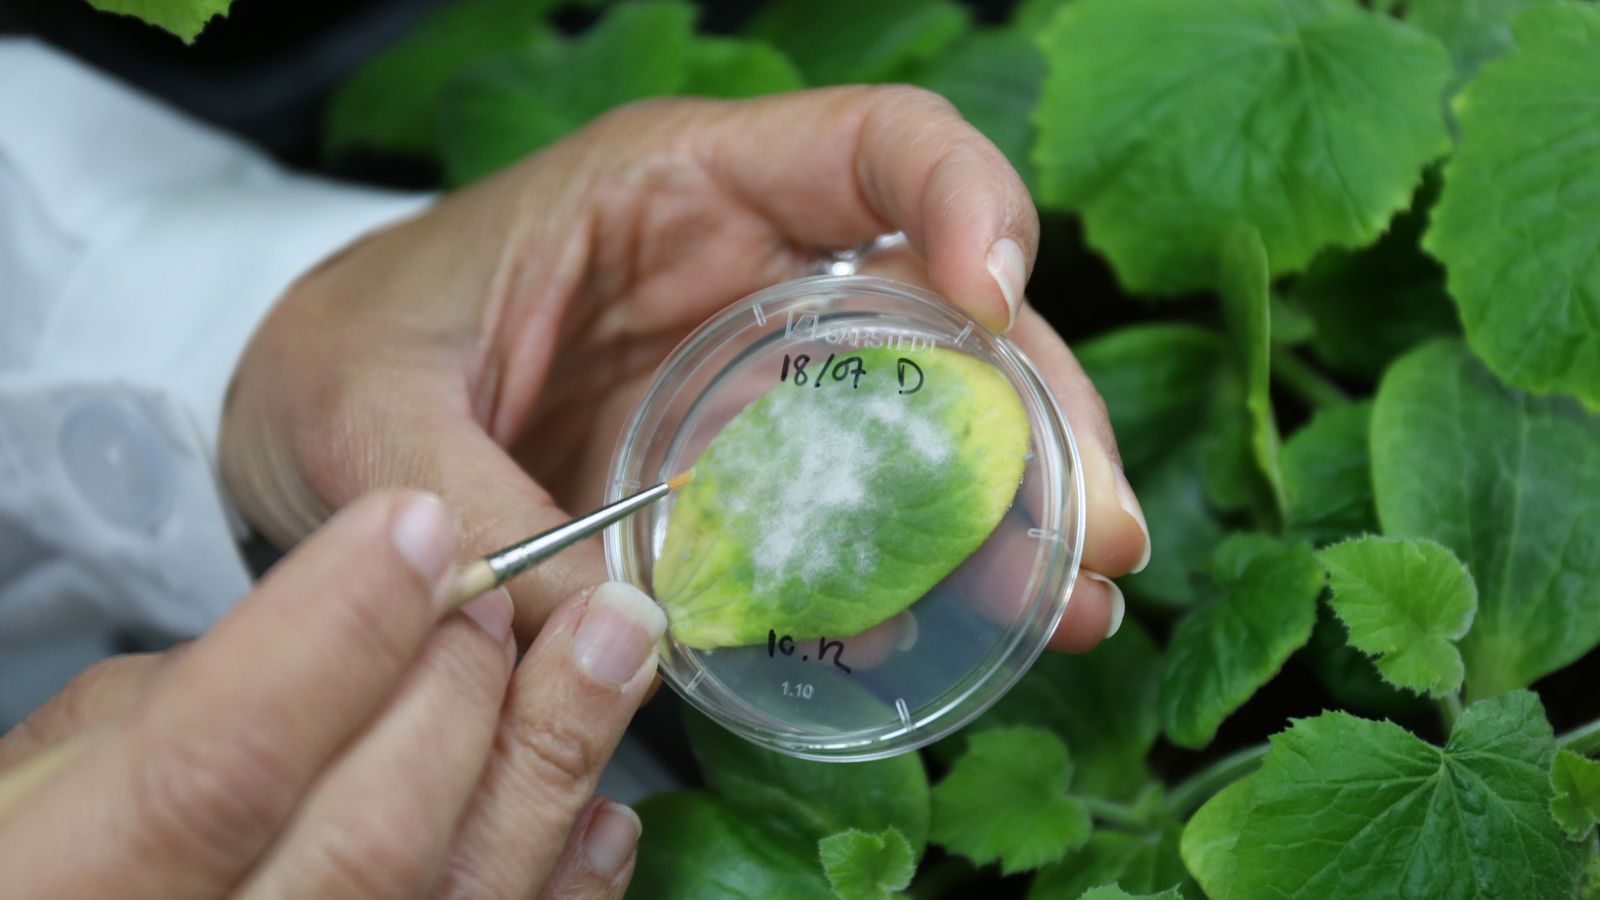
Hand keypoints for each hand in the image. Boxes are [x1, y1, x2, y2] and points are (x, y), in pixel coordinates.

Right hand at [0, 490, 658, 898]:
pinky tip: (602, 810)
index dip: (332, 641)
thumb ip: (193, 689)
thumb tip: (380, 623)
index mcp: (55, 880)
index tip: (414, 533)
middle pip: (367, 846)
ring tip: (609, 649)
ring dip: (548, 765)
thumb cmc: (48, 837)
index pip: (215, 770)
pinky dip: (567, 886)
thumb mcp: (61, 745)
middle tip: (505, 590)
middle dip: (461, 696)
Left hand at [222, 86, 1149, 654]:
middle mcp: (753, 273)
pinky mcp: (753, 476)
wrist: (319, 431)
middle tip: (1099, 538)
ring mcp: (764, 379)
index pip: (874, 146)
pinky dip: (926, 570)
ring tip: (1075, 608)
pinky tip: (963, 633)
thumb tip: (597, 627)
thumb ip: (459, 501)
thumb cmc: (344, 357)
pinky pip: (867, 509)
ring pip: (937, 414)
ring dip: (1018, 507)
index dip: (965, 199)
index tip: (998, 299)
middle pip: (950, 305)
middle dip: (1040, 410)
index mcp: (679, 187)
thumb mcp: (364, 408)